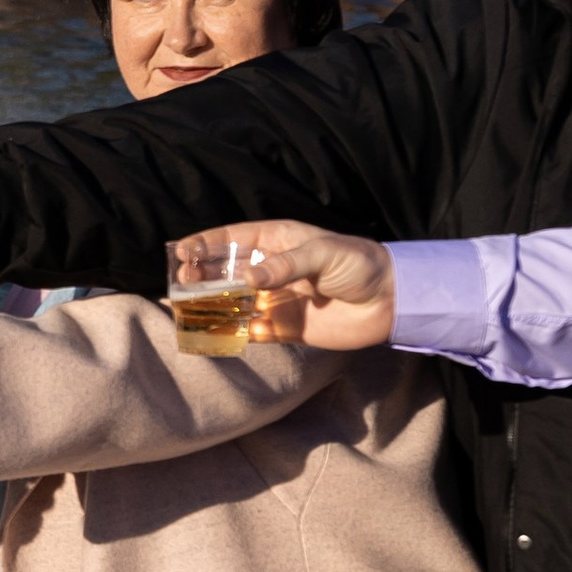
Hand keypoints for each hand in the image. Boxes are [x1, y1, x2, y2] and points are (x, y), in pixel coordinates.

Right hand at [176, 219, 397, 351]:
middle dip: (199, 274)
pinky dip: (228, 332)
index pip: (231, 239)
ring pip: (230, 300)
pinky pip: (247, 330)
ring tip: (182, 306)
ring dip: (207, 303)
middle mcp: (269, 269)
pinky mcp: (282, 327)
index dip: (204, 244)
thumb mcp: (323, 253)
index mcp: (276, 241)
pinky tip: (208, 332)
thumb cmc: (359, 264)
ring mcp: (273, 299)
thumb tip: (247, 280)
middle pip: (223, 270)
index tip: (182, 252)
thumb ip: (285, 265)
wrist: (389, 301)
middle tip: (182, 280)